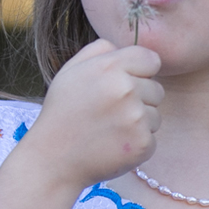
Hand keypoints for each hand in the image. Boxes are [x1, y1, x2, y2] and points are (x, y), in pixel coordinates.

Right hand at [23, 38, 163, 192]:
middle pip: (157, 88)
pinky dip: (137, 144)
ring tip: (109, 129)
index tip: (124, 85)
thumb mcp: (71, 71)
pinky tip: (113, 145)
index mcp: (110, 67)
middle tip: (110, 112)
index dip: (140, 72)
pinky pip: (152, 138)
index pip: (151, 59)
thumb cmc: (62, 113)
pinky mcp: (142, 144)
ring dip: (139, 123)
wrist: (52, 161)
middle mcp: (126, 89)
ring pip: (156, 115)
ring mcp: (136, 118)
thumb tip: (122, 46)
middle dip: (139, 99)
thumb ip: (99, 50)